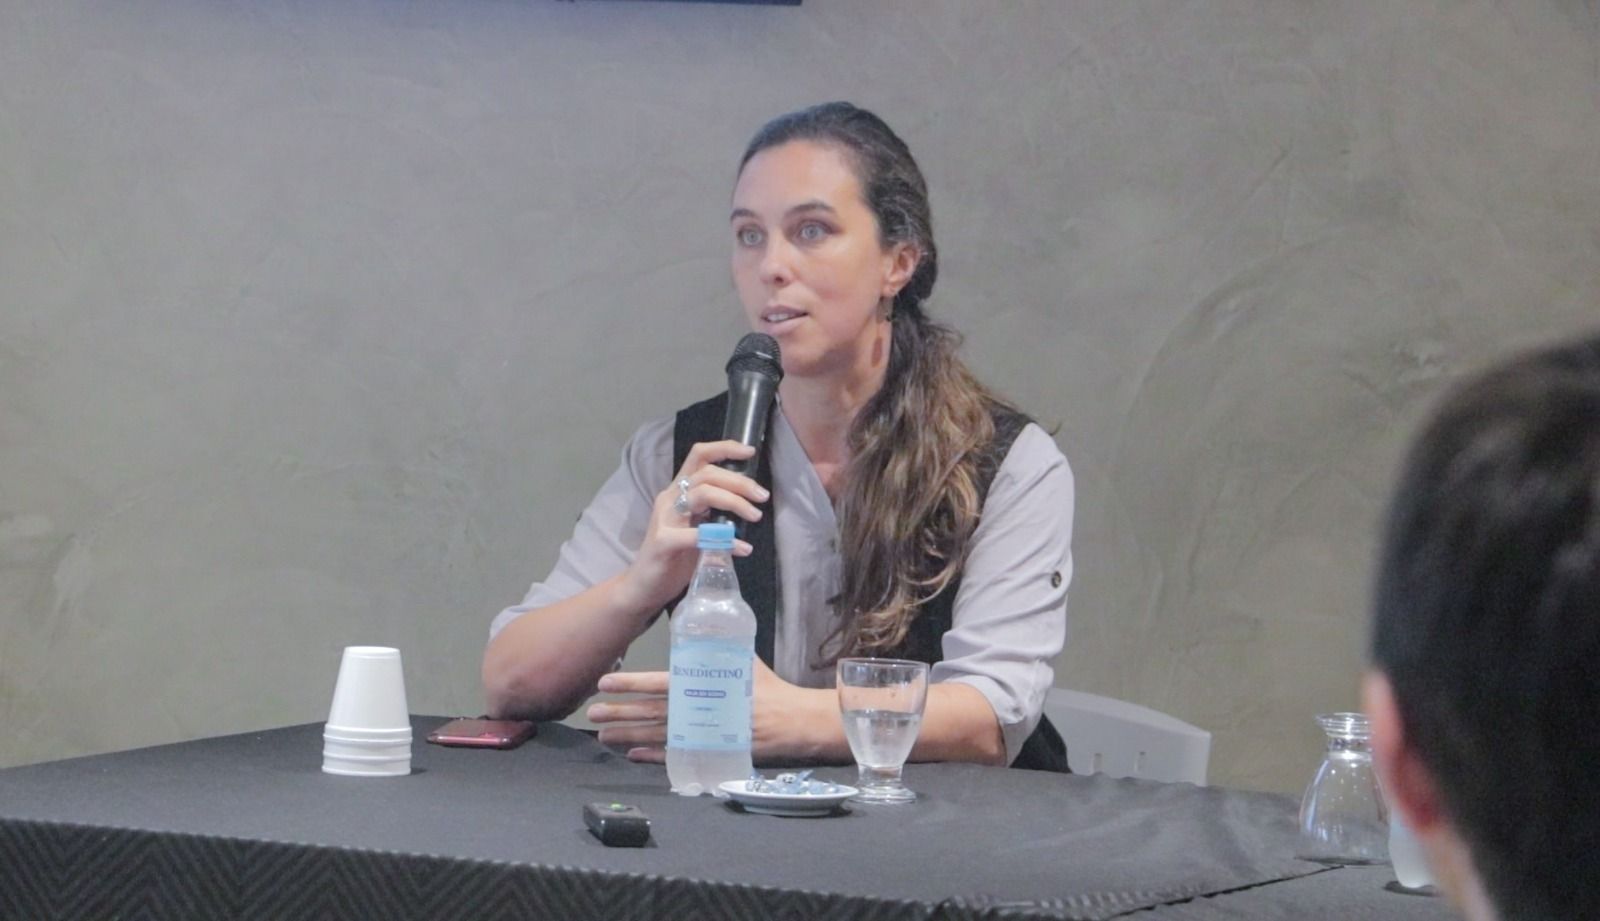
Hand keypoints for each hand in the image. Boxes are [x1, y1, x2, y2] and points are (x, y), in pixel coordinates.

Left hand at [588, 661, 842, 765]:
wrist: (794, 720)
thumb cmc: (767, 686)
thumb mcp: (742, 657)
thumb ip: (714, 643)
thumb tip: (693, 616)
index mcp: (706, 684)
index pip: (660, 683)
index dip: (631, 683)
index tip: (606, 682)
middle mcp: (700, 711)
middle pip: (651, 712)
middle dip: (620, 712)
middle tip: (592, 712)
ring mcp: (703, 735)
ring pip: (657, 735)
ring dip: (628, 736)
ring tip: (603, 734)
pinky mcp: (710, 752)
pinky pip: (676, 756)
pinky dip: (653, 756)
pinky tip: (634, 754)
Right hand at [613, 441, 768, 616]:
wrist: (643, 587)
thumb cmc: (674, 557)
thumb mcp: (696, 527)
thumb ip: (714, 512)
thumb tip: (750, 503)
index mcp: (678, 491)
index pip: (698, 456)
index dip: (724, 448)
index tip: (750, 452)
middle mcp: (669, 498)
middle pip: (706, 474)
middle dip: (739, 481)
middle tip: (762, 497)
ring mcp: (665, 519)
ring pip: (702, 494)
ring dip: (734, 502)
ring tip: (755, 516)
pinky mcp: (663, 542)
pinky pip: (698, 535)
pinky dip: (724, 540)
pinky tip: (742, 548)